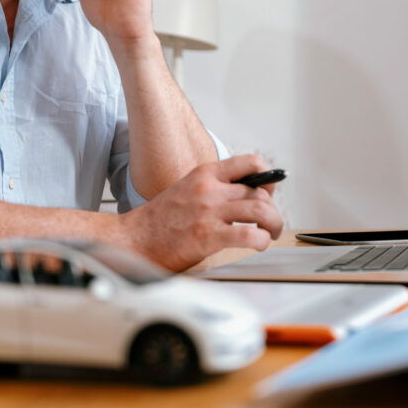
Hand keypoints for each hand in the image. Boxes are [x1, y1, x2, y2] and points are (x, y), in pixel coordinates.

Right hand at [119, 155, 284, 271]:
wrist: (134, 238)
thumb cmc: (160, 220)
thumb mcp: (187, 190)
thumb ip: (214, 190)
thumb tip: (245, 196)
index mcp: (204, 174)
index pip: (249, 163)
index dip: (267, 177)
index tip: (270, 190)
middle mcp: (209, 189)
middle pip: (260, 193)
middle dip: (272, 210)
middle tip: (270, 222)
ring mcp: (209, 212)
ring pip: (261, 211)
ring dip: (273, 225)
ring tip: (269, 234)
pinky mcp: (208, 236)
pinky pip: (249, 235)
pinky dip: (261, 240)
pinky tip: (258, 244)